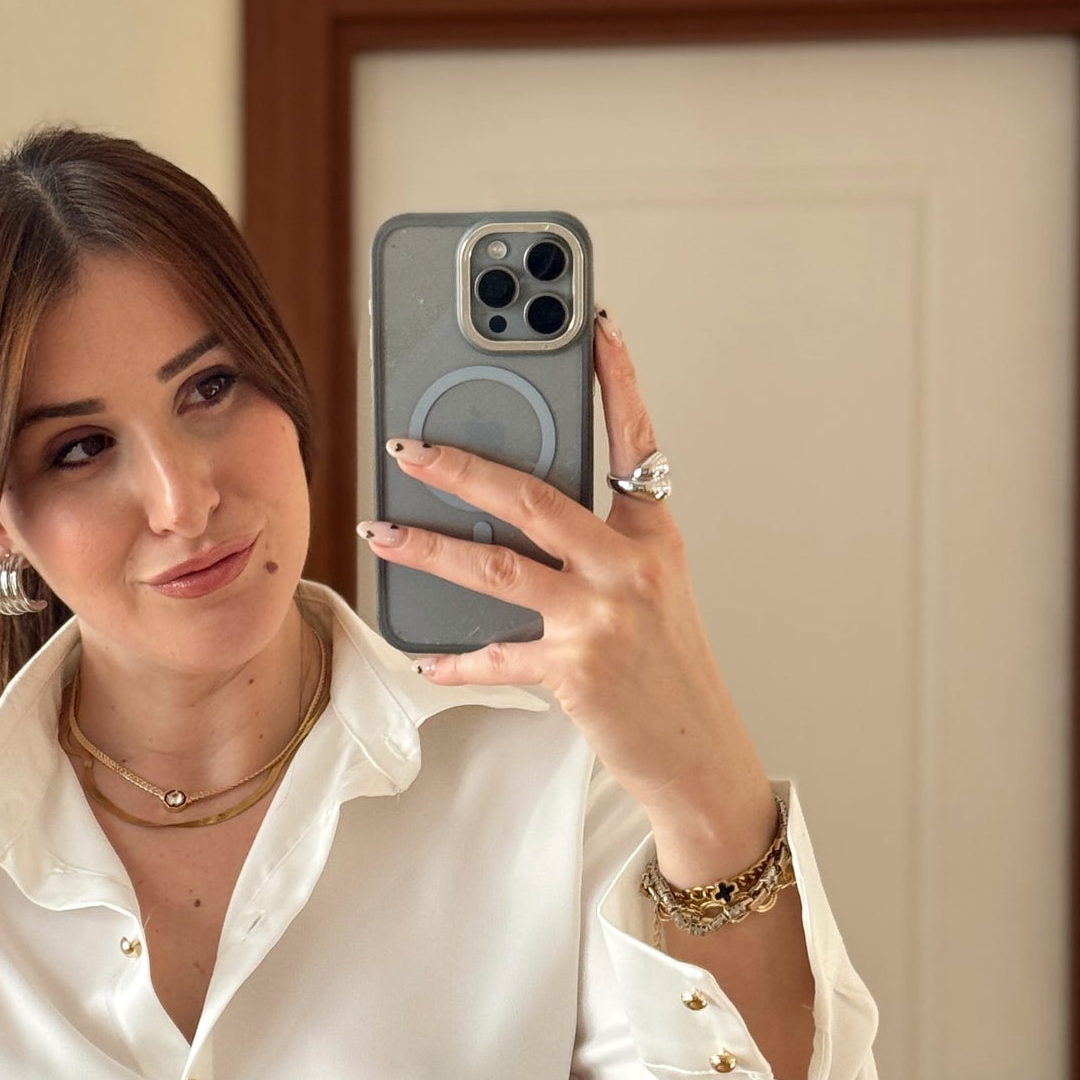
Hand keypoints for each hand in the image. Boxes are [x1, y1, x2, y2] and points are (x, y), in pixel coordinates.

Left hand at [363, 313, 775, 880]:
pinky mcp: (574, 668)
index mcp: (653, 535)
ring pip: (494, 566)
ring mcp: (601, 616)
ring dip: (428, 546)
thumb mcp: (654, 590)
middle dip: (460, 464)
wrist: (697, 751)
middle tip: (409, 443)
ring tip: (382, 529)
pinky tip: (422, 654)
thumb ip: (601, 545)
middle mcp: (629, 566)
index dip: (615, 381)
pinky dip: (454, 659)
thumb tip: (519, 513)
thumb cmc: (669, 671)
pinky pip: (496, 656)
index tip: (593, 328)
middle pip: (531, 496)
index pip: (633, 441)